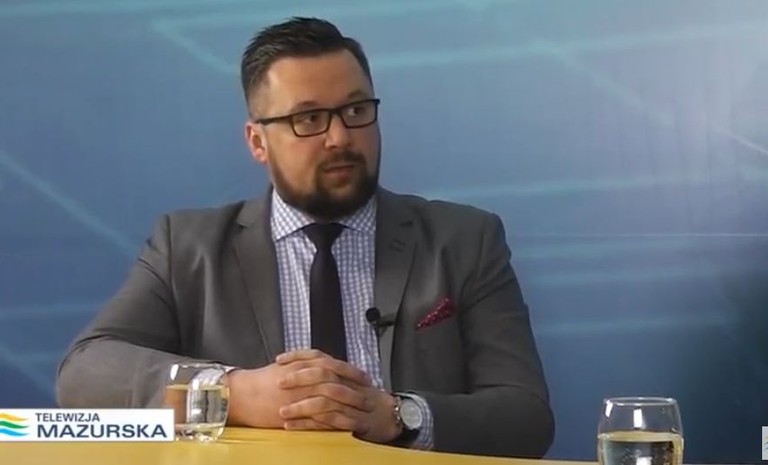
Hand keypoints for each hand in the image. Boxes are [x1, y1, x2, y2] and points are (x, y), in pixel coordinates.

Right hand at [226, 350, 371, 428]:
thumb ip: (306, 362)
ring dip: (347, 405)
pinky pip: (317, 417)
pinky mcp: (295, 413)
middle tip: (367, 393)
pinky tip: (342, 424)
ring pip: (330, 399)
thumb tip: (324, 362)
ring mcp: (300, 396)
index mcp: (303, 364)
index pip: (334, 365)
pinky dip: (331, 420)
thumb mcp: (287, 364)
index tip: (364, 376)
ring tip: (360, 410)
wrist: (242, 394)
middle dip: (354, 388)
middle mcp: (304, 378)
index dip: (351, 371)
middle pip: (337, 381)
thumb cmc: (263, 379)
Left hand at [276, 350, 402, 442]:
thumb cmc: (364, 397)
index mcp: (342, 372)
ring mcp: (349, 403)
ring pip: (323, 401)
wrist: (388, 414)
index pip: (319, 356)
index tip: (279, 360)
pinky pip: (326, 423)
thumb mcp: (346, 380)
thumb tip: (300, 366)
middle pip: (321, 375)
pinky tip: (291, 426)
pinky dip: (307, 424)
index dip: (298, 356)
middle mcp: (346, 383)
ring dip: (300, 406)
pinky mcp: (350, 421)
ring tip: (281, 411)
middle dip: (298, 378)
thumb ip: (327, 373)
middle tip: (278, 382)